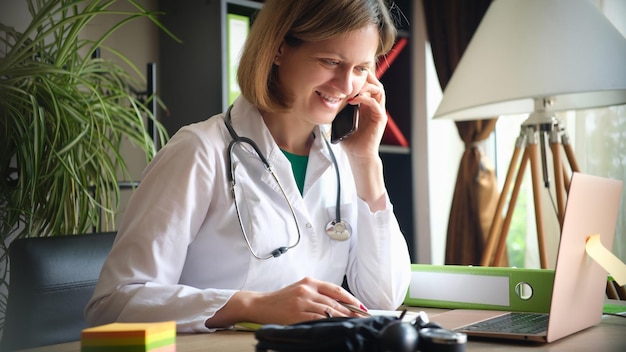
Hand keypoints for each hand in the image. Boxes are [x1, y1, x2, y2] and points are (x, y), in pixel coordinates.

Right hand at [206, 277, 367, 327]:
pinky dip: (329, 324)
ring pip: (329, 311)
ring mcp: (302, 302)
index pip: (337, 290)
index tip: (362, 308)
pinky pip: (317, 320)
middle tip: (363, 319)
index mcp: (309, 282)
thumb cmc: (280, 300)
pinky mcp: (296, 314)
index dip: (352, 299)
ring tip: (354, 325)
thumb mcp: (300, 290)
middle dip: (351, 312)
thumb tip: (340, 305)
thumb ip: (318, 294)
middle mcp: (307, 290)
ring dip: (343, 319)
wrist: (259, 304)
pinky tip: (336, 328)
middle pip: (335, 302)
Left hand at [339, 70, 386, 158]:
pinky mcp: (380, 119)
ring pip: (380, 91)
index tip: (349, 74)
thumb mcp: (342, 121)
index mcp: (367, 106)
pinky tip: (353, 100)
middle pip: (377, 84)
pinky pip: (375, 104)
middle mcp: (375, 107)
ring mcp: (378, 112)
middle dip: (367, 78)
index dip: (362, 78)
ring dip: (367, 86)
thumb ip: (339, 110)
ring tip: (354, 88)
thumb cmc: (350, 140)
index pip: (369, 86)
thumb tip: (325, 100)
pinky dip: (365, 99)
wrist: (358, 155)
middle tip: (353, 76)